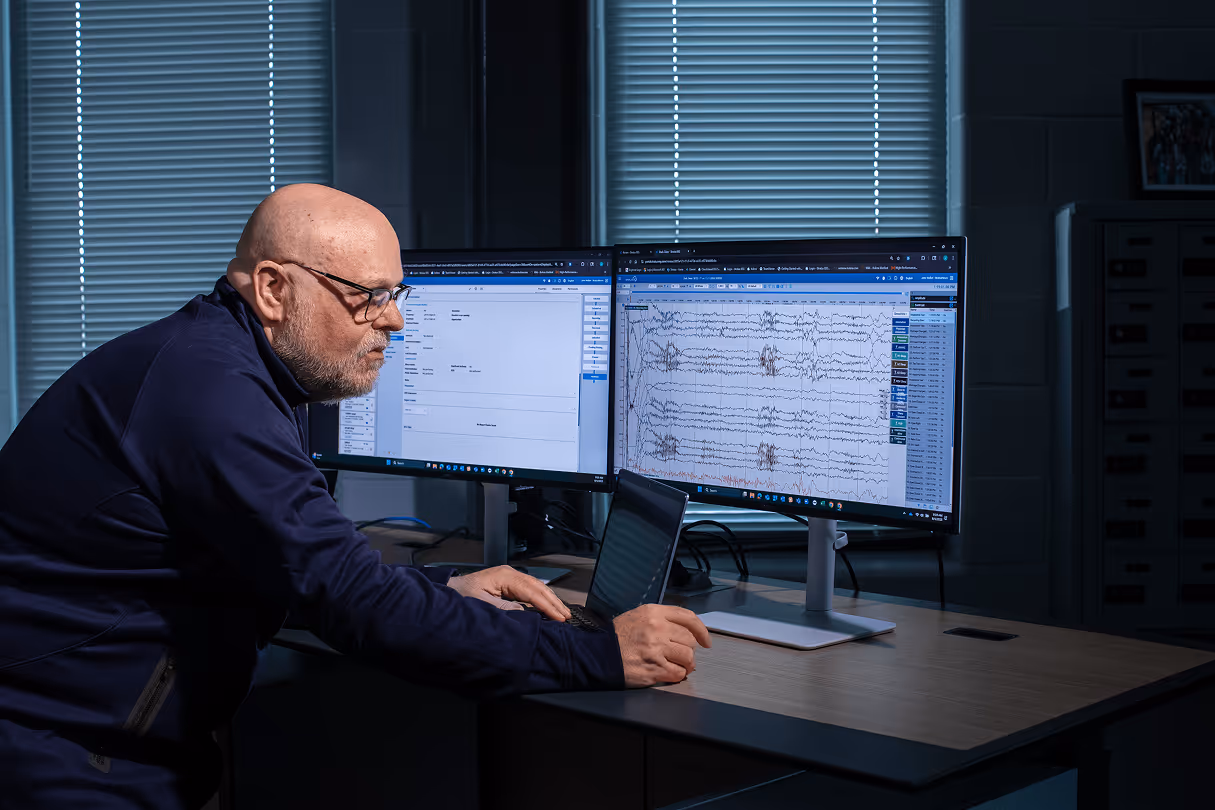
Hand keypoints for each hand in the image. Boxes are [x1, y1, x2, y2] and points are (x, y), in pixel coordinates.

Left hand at [447, 566, 571, 620]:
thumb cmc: (461, 596)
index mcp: (505, 576)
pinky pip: (530, 590)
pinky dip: (541, 599)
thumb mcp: (481, 604)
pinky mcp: (509, 583)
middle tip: (566, 616)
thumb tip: (525, 612)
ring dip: (550, 600)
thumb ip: (503, 608)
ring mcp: (510, 577)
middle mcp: (510, 574)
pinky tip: (549, 606)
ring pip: (536, 587)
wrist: (449, 590)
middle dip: (553, 602)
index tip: (558, 617)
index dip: (546, 605)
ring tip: (562, 612)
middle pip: (538, 587)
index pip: (531, 591)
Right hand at [613, 604, 711, 687]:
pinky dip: (678, 675)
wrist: (598, 653)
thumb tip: (687, 631)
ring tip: (676, 665)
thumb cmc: (618, 636)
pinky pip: (678, 673)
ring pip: (688, 657)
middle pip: (689, 640)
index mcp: (654, 612)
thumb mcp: (638, 616)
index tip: (705, 640)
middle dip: (687, 649)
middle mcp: (657, 628)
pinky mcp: (654, 669)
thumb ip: (662, 618)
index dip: (701, 631)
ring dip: (685, 663)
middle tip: (678, 654)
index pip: (688, 617)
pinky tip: (669, 672)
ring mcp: (656, 649)